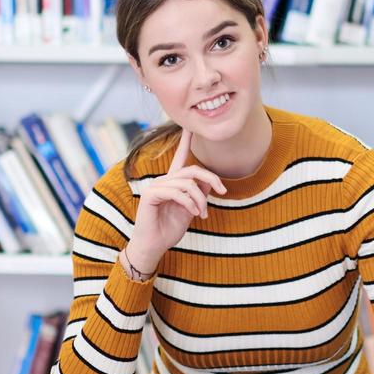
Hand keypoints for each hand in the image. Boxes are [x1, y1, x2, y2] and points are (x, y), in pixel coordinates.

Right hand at [126, 129, 225, 272]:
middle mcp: (163, 181)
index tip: (191, 126)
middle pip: (192, 170)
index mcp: (172, 182)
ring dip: (200, 200)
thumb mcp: (191, 210)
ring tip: (202, 214)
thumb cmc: (169, 229)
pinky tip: (192, 214)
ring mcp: (155, 187)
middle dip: (211, 179)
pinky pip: (177, 192)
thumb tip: (211, 181)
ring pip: (187, 183)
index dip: (185, 141)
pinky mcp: (150, 195)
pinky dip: (189, 203)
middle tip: (223, 193)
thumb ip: (199, 194)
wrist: (154, 246)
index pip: (180, 157)